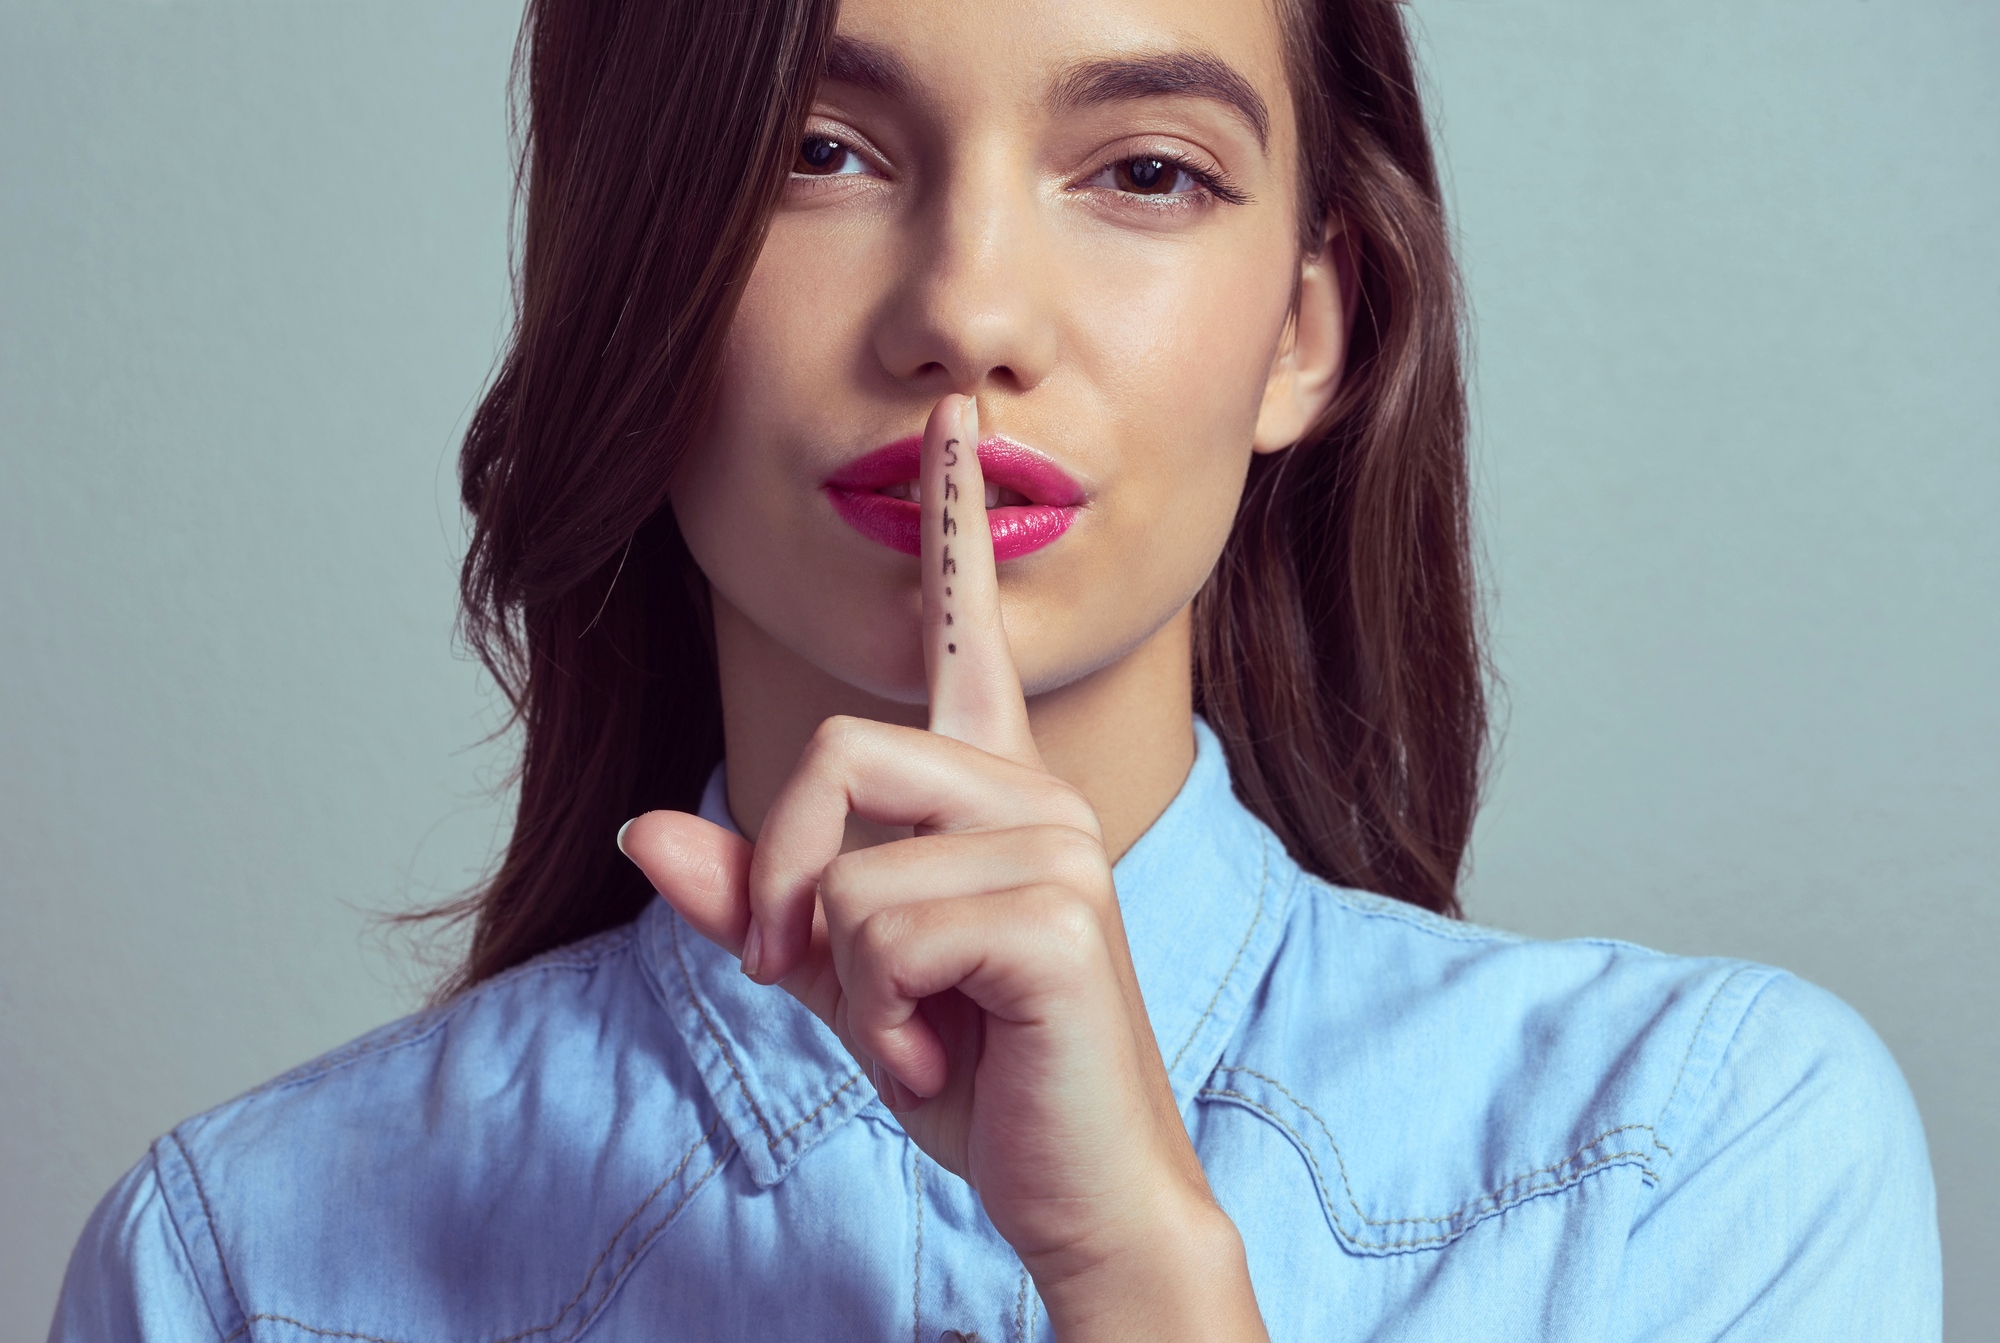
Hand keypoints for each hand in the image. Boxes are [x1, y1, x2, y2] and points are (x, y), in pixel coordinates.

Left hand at [620, 395, 1264, 1339]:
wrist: (1079, 1190)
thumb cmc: (977, 1074)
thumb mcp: (842, 982)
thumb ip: (755, 900)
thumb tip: (645, 828)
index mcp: (991, 790)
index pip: (965, 632)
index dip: (953, 524)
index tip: (953, 422)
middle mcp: (1032, 791)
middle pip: (832, 749)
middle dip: (783, 883)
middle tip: (814, 981)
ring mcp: (1055, 841)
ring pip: (843, 862)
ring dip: (839, 978)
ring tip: (917, 1031)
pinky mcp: (1057, 911)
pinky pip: (875, 930)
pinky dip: (876, 1020)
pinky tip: (949, 1056)